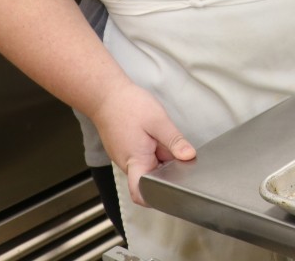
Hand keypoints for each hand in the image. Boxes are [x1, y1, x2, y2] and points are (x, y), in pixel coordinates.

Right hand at [92, 83, 196, 206]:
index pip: (142, 193)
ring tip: (170, 142)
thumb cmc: (128, 106)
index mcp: (136, 161)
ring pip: (150, 166)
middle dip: (168, 171)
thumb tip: (189, 156)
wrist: (105, 95)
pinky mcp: (127, 149)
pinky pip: (144, 156)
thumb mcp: (158, 121)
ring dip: (163, 159)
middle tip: (182, 156)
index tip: (175, 192)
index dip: (157, 198)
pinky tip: (161, 138)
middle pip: (152, 178)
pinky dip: (156, 151)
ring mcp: (127, 157)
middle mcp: (129, 163)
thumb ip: (174, 141)